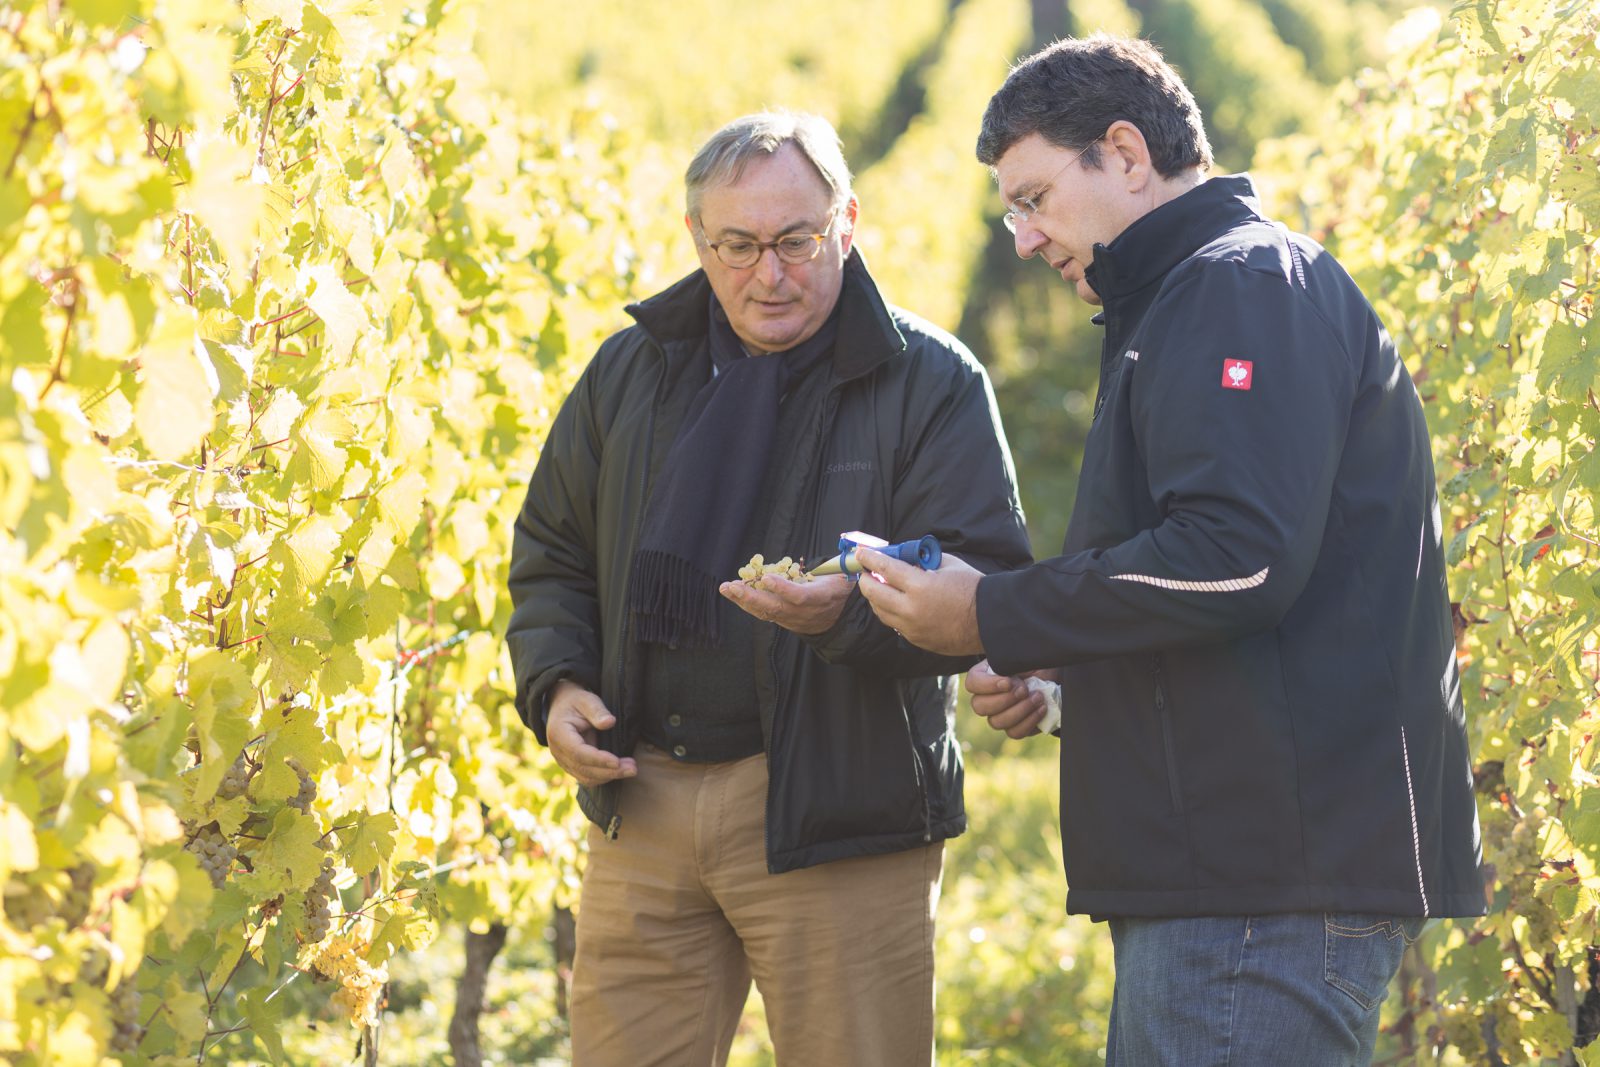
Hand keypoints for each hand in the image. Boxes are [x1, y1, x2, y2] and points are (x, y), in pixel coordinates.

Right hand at [547, 680, 636, 786]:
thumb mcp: (586, 700)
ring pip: (586, 777)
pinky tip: (620, 770)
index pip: (578, 752)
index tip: (617, 761)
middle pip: (584, 769)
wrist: (563, 707)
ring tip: (630, 769)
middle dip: (609, 771)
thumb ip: (597, 711)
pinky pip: (587, 778)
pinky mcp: (572, 766)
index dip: (598, 759)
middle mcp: (558, 752)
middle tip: (632, 768)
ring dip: (609, 776)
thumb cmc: (576, 702)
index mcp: (559, 734)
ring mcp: (564, 761)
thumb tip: (610, 722)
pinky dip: (604, 777)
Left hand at [719, 573, 852, 634]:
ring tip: (726, 588)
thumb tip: (845, 549)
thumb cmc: (838, 588)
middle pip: (775, 608)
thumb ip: (835, 565)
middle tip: (732, 586)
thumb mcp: (842, 575)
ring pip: (765, 612)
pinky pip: (763, 613)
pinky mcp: (782, 620)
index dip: (782, 589)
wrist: (838, 619)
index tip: (765, 578)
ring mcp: (791, 619)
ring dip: (743, 601)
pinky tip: (732, 592)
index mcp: (820, 598)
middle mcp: (803, 612)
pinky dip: (746, 603)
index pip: (799, 597)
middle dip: (752, 598)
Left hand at [853, 547, 983, 655]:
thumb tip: (905, 558)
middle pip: (874, 593)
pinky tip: (895, 604)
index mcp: (920, 586)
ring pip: (880, 612)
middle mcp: (911, 609)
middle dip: (866, 579)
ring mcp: (912, 628)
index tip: (860, 553)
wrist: (991, 621)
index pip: (885, 568)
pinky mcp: (917, 640)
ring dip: (875, 598)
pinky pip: (895, 625)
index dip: (869, 558)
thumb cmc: (973, 588)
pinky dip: (890, 612)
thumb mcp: (947, 564)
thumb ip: (923, 561)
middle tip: (866, 571)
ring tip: (879, 587)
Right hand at [966, 660, 1060, 738]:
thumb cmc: (1038, 665)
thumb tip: (1008, 677)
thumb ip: (1013, 662)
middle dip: (1005, 699)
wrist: (1056, 678)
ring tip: (1038, 697)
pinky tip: (1042, 708)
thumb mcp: (1026, 657)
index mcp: (985, 675)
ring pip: (997, 722)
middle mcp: (987, 697)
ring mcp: (999, 715)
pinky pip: (1015, 732)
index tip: (1008, 682)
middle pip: (979, 706)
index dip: (987, 685)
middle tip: (1024, 690)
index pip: (972, 683)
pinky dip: (1029, 721)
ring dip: (1020, 710)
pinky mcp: (1014, 728)